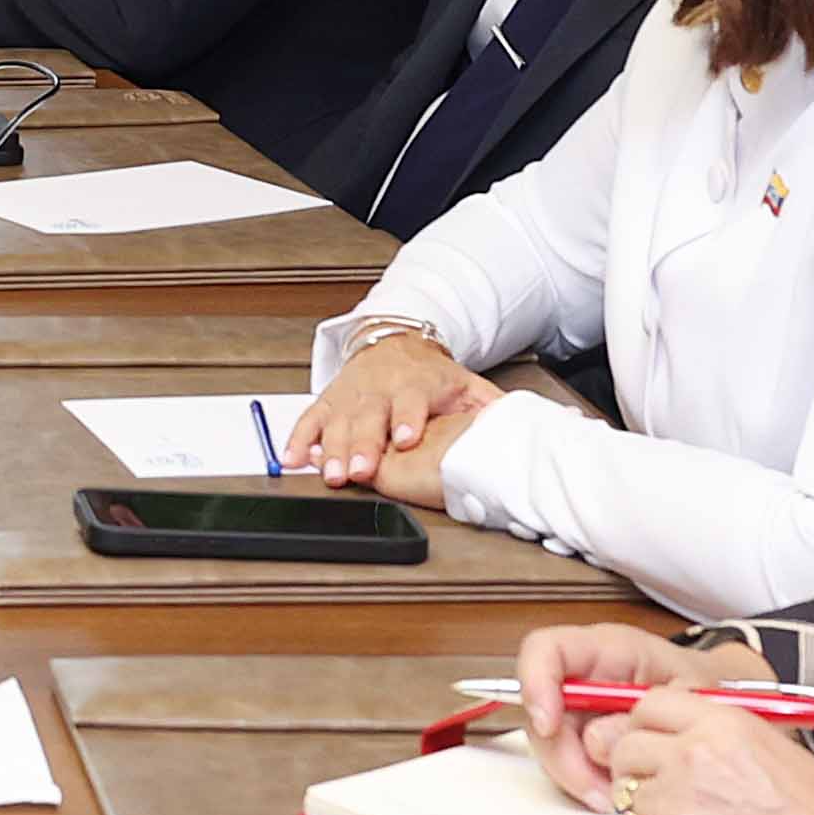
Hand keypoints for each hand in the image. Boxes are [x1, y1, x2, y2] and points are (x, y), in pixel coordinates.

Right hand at [286, 324, 492, 485]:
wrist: (397, 341)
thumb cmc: (433, 375)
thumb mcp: (467, 385)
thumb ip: (488, 407)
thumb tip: (520, 427)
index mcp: (416, 383)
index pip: (412, 400)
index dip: (407, 419)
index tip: (406, 438)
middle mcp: (380, 388)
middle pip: (368, 417)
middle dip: (361, 445)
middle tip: (357, 471)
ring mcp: (351, 393)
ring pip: (337, 420)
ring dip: (329, 449)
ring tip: (328, 473)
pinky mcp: (330, 399)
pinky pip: (310, 418)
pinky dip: (298, 438)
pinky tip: (293, 458)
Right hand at [509, 621, 785, 802]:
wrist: (722, 709)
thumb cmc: (710, 690)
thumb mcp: (693, 695)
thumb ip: (648, 711)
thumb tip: (600, 739)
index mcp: (608, 649)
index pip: (546, 649)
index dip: (535, 683)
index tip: (548, 724)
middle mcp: (584, 677)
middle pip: (540, 709)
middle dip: (561, 755)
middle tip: (596, 789)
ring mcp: (579, 710)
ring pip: (550, 744)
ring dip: (576, 776)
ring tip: (615, 798)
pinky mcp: (582, 740)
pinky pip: (568, 764)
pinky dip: (587, 785)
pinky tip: (614, 794)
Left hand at [589, 687, 813, 814]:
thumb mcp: (778, 751)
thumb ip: (724, 736)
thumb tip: (684, 736)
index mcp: (723, 724)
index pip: (649, 705)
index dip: (644, 728)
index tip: (654, 748)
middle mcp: (693, 754)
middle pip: (625, 749)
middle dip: (636, 773)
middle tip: (664, 797)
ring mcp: (677, 802)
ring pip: (622, 798)